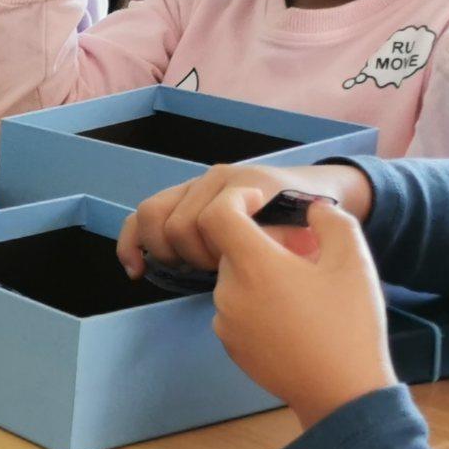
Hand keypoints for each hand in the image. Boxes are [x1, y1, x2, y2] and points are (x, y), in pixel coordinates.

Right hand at [118, 162, 374, 277]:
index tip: (231, 265)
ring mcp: (194, 185)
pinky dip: (133, 243)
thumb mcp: (309, 232)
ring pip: (150, 215)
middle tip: (215, 269)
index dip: (209, 254)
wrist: (316, 193)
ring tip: (187, 268)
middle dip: (188, 256)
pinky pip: (143, 215)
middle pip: (172, 222)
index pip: (201, 222)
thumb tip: (256, 254)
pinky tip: (137, 270)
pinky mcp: (182, 198)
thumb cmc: (311, 219)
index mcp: (241, 183)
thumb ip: (282, 240)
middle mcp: (213, 178)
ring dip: (163, 250)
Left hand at [202, 194, 397, 425]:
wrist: (341, 394)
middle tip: (304, 252)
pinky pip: (236, 308)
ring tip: (304, 287)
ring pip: (236, 279)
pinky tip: (293, 316)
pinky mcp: (230, 346)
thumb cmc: (349, 325)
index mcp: (254, 265)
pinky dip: (257, 301)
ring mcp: (225, 322)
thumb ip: (331, 221)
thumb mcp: (354, 261)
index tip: (259, 202)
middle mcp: (228, 292)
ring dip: (261, 273)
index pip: (217, 214)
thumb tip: (312, 209)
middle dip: (263, 242)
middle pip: (231, 248)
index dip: (236, 199)